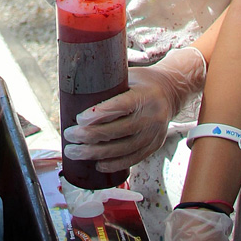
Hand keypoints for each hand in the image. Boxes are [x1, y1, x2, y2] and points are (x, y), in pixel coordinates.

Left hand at [63, 48, 206, 170]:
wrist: (172, 92)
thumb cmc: (141, 82)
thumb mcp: (128, 76)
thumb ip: (108, 85)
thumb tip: (74, 93)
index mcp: (144, 95)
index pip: (120, 106)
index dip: (98, 114)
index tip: (78, 119)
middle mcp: (152, 116)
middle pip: (118, 131)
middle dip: (89, 136)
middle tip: (69, 135)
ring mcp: (154, 133)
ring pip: (123, 149)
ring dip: (95, 153)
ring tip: (74, 152)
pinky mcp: (154, 145)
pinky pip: (133, 158)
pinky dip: (114, 163)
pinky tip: (97, 164)